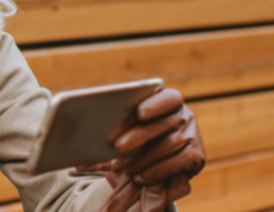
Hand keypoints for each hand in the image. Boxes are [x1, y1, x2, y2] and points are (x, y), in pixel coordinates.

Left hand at [80, 89, 205, 211]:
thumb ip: (100, 152)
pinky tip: (144, 176)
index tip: (139, 112)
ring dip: (146, 157)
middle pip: (164, 123)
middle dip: (141, 136)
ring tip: (125, 167)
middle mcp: (183, 115)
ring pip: (171, 144)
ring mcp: (192, 134)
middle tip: (118, 147)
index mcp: (165, 104)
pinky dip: (161, 169)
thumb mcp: (118, 146)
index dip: (155, 103)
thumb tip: (75, 163)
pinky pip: (182, 161)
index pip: (168, 97)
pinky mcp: (198, 155)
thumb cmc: (134, 149)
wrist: (157, 169)